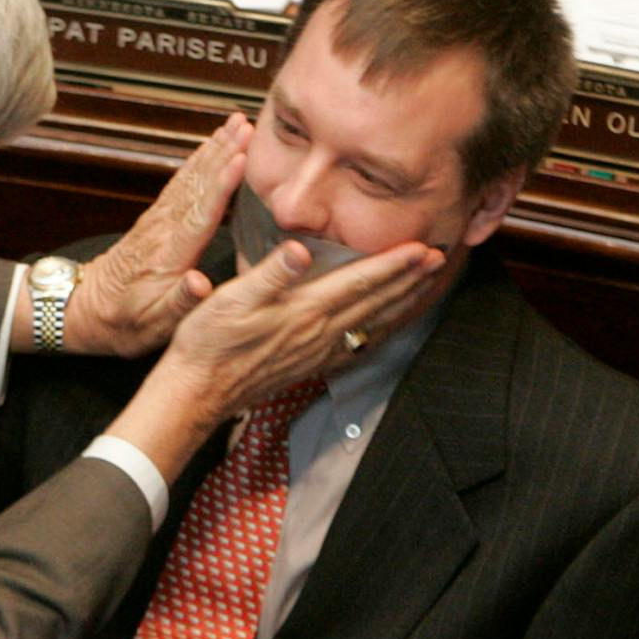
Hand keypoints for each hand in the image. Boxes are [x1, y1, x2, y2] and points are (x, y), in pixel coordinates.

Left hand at [60, 114, 252, 358]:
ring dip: (214, 148)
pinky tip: (210, 146)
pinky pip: (181, 182)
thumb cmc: (124, 323)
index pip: (200, 214)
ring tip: (235, 124)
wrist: (85, 311)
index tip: (241, 158)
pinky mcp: (156, 218)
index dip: (222, 186)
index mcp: (169, 256)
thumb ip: (179, 303)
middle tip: (247, 125)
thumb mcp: (153, 325)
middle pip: (198, 184)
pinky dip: (198, 160)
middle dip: (224, 152)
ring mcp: (158, 220)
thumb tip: (202, 283)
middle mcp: (164, 230)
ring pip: (190, 177)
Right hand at [107, 238, 445, 480]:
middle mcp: (319, 334)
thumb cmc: (208, 342)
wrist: (196, 392)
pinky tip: (385, 325)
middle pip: (377, 302)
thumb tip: (301, 250)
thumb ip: (271, 273)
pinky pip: (357, 345)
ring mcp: (317, 353)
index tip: (425, 246)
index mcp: (305, 311)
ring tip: (425, 284)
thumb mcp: (231, 298)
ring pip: (372, 323)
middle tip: (442, 256)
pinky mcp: (309, 365)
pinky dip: (380, 329)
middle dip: (411, 278)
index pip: (361, 282)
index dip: (395, 263)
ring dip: (402, 301)